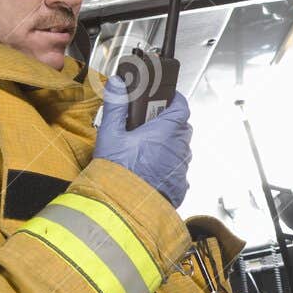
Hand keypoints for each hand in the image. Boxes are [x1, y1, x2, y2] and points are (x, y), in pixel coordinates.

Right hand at [95, 75, 192, 206]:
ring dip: (168, 145)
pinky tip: (149, 169)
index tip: (164, 97)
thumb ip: (116, 107)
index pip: (181, 107)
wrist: (124, 208)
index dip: (174, 100)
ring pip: (180, 149)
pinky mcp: (180, 185)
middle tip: (149, 122)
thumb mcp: (111, 135)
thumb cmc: (118, 171)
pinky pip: (177, 170)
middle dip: (168, 122)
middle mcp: (180, 148)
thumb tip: (118, 84)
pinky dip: (167, 166)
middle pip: (181, 127)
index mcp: (167, 131)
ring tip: (145, 148)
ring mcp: (182, 168)